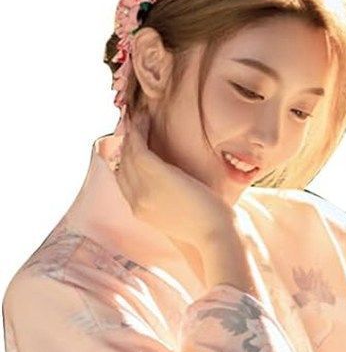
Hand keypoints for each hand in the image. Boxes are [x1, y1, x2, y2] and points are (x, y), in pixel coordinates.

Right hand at [114, 107, 233, 260]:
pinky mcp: (155, 174)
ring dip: (132, 131)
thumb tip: (171, 188)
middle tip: (136, 124)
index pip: (123, 181)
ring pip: (128, 152)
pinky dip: (139, 129)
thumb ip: (166, 202)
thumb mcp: (178, 217)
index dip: (125, 160)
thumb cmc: (207, 228)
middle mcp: (135, 201)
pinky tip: (145, 118)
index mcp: (140, 212)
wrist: (216, 236)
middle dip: (126, 142)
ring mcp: (142, 188)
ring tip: (141, 116)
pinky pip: (138, 145)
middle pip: (121, 164)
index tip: (134, 145)